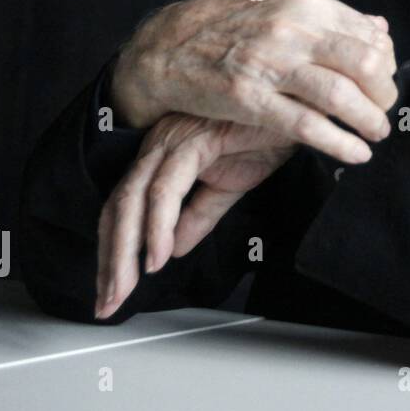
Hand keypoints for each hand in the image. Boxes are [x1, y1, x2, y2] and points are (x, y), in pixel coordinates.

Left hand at [95, 113, 298, 319]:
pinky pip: (167, 187)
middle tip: (108, 302)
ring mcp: (173, 139)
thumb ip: (198, 215)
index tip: (114, 288)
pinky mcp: (195, 138)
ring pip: (133, 199)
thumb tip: (174, 249)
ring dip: (126, 249)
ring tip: (126, 286)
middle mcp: (159, 144)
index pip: (124, 208)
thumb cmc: (267, 133)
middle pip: (118, 207)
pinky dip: (159, 225)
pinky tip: (160, 255)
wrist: (301, 109)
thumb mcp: (230, 184)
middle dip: (110, 259)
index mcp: (163, 154)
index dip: (115, 250)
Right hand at [111, 0, 396, 163]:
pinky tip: (356, 154)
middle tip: (384, 110)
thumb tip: (381, 27)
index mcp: (305, 5)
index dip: (386, 65)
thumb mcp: (282, 8)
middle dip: (384, 93)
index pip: (369, 36)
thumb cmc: (230, 29)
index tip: (382, 84)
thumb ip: (331, 20)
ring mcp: (269, 63)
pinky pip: (307, 125)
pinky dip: (340, 143)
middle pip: (366, 63)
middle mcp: (292, 29)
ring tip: (377, 133)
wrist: (165, 46)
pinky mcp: (249, 98)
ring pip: (341, 95)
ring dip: (370, 120)